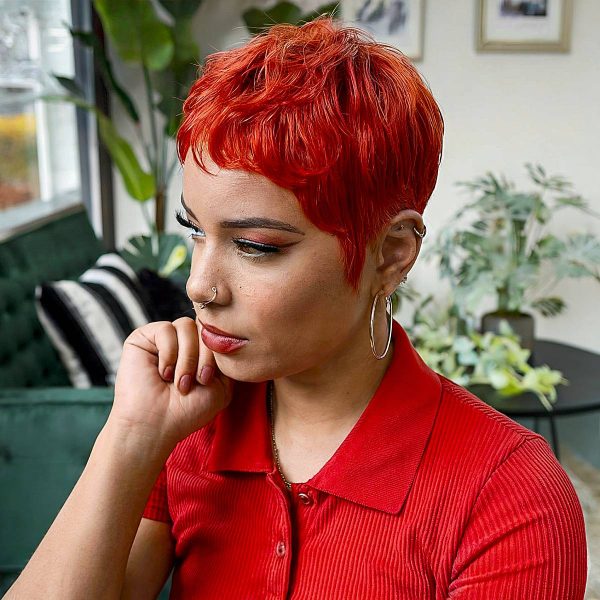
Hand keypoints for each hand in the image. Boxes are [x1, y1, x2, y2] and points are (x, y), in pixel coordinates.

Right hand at [110, 317, 232, 448]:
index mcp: (201, 350)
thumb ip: (227, 358)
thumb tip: (226, 333)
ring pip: (186, 325)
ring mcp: (164, 338)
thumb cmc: (187, 410)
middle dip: (204, 356)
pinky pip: (166, 329)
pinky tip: (162, 373)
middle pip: (203, 326)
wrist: (156, 426)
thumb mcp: (222, 385)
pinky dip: (168, 354)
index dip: (217, 352)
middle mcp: (183, 341)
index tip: (209, 379)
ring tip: (179, 381)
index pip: (217, 331)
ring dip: (187, 357)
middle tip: (196, 381)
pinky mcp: (143, 338)